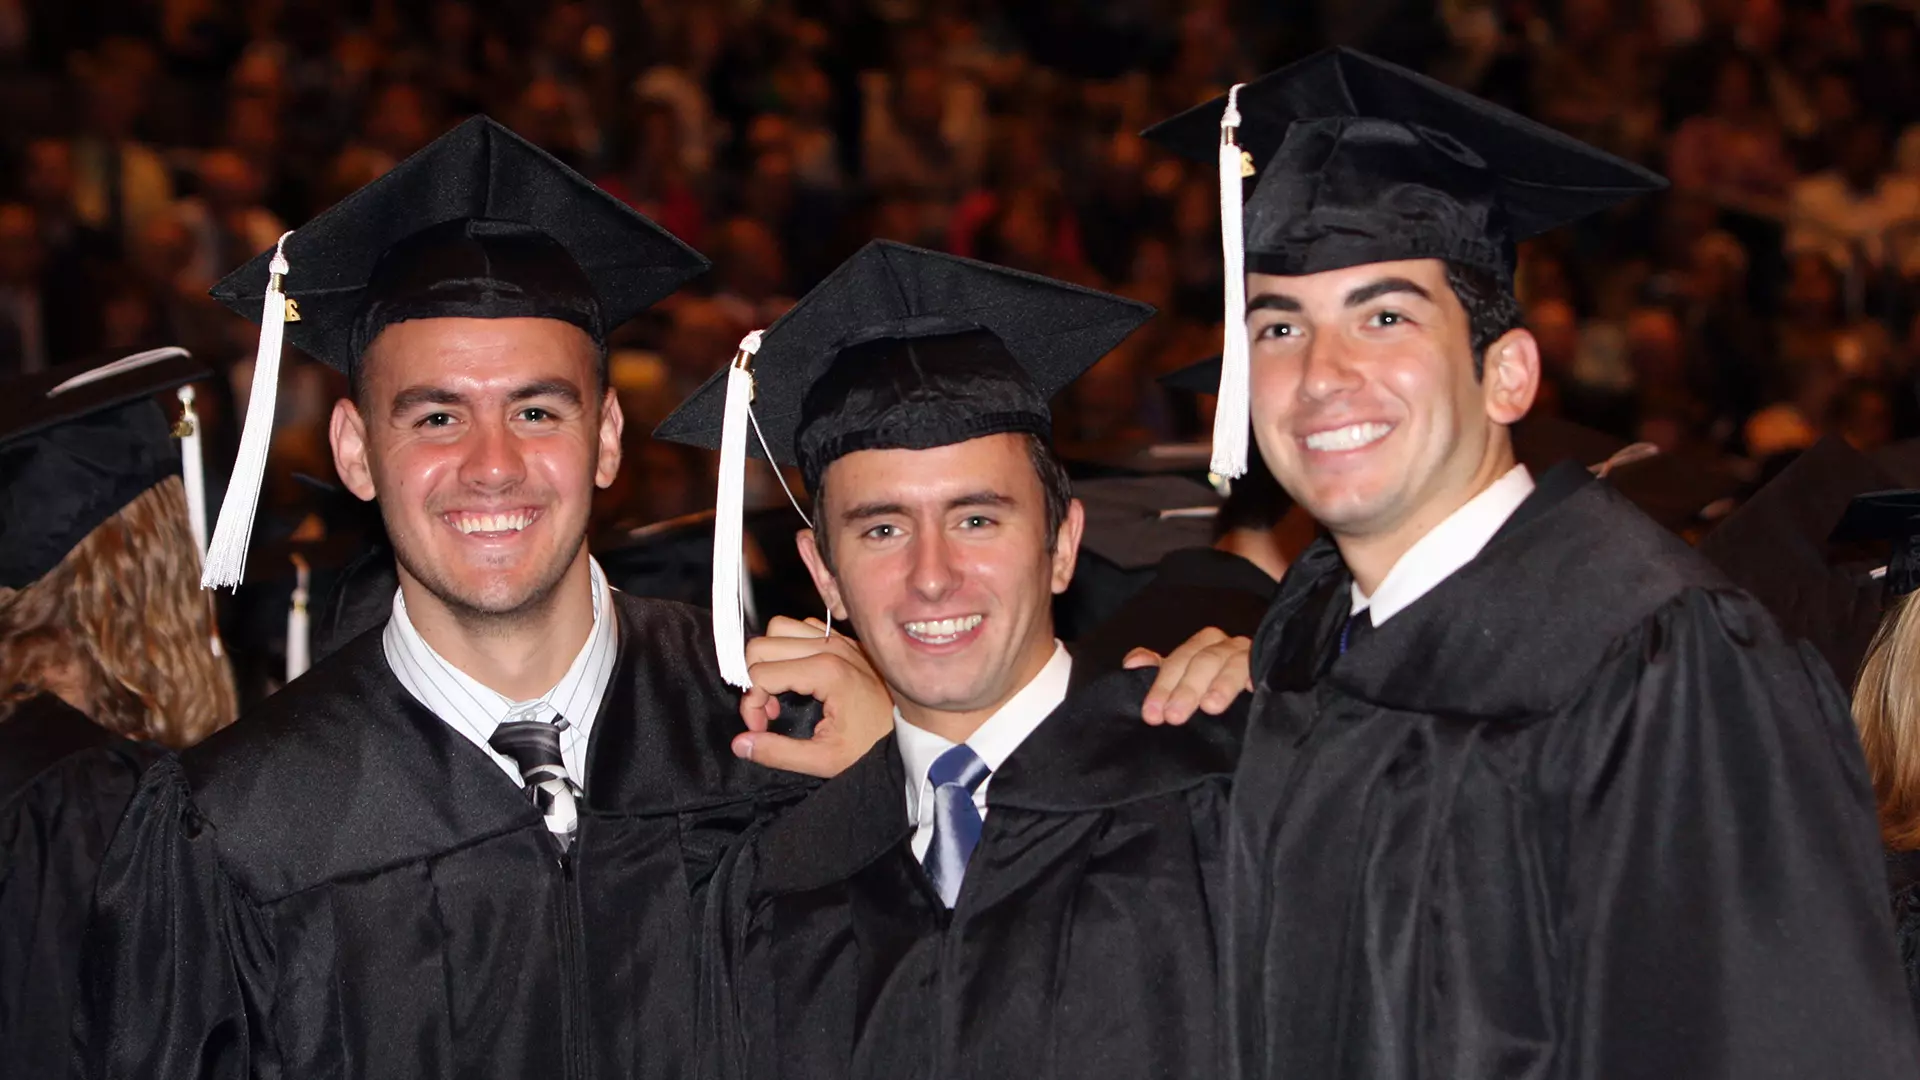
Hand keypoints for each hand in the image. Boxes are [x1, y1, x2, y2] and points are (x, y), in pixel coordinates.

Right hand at [733, 616, 895, 777]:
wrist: (913, 733)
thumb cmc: (871, 746)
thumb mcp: (823, 760)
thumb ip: (777, 752)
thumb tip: (740, 744)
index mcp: (825, 671)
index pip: (759, 674)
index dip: (750, 704)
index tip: (760, 728)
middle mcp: (830, 647)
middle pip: (762, 645)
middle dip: (754, 679)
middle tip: (768, 711)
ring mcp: (838, 639)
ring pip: (779, 628)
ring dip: (770, 659)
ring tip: (781, 692)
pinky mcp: (843, 640)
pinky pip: (802, 627)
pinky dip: (789, 647)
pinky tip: (797, 678)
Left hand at [1124, 627, 1252, 725]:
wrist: (1259, 690)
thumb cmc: (1213, 685)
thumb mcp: (1183, 677)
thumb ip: (1159, 670)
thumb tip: (1131, 663)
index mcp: (1202, 645)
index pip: (1178, 661)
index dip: (1163, 686)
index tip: (1152, 714)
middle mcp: (1226, 646)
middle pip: (1203, 661)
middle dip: (1186, 689)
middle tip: (1174, 717)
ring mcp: (1250, 656)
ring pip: (1232, 664)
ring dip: (1221, 685)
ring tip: (1210, 706)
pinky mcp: (1271, 669)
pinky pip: (1264, 670)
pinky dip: (1257, 677)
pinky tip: (1252, 690)